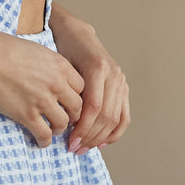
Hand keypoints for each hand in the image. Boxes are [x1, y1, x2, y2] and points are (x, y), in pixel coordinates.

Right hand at [0, 30, 84, 147]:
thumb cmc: (1, 48)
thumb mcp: (34, 48)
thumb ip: (47, 63)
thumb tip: (47, 70)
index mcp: (59, 65)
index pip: (82, 87)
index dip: (77, 96)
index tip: (70, 101)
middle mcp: (56, 84)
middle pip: (77, 107)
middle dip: (73, 115)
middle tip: (66, 118)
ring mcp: (42, 101)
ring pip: (63, 123)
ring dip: (59, 129)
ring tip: (53, 130)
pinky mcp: (27, 115)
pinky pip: (44, 134)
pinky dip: (44, 141)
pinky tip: (41, 142)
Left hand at [48, 5, 129, 152]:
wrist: (78, 35)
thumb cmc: (64, 50)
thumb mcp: (61, 66)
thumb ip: (66, 91)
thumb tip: (63, 123)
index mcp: (97, 68)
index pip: (94, 107)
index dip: (83, 128)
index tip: (70, 141)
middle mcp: (113, 75)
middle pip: (106, 115)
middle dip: (90, 136)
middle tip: (75, 148)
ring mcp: (121, 81)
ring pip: (116, 118)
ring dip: (100, 138)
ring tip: (85, 148)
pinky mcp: (124, 87)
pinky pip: (124, 116)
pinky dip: (114, 132)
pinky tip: (102, 143)